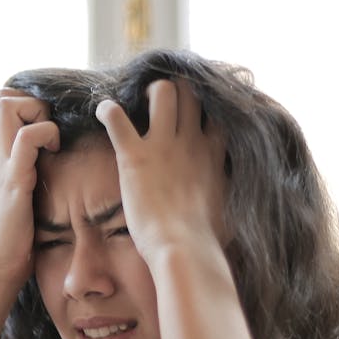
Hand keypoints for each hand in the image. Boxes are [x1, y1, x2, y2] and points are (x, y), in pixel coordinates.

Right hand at [0, 89, 59, 291]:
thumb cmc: (14, 240)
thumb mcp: (21, 197)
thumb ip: (29, 176)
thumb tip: (52, 169)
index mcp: (0, 158)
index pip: (3, 103)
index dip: (29, 104)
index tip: (49, 130)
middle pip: (2, 96)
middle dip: (32, 102)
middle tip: (50, 132)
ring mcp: (3, 166)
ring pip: (8, 107)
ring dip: (38, 115)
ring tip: (51, 143)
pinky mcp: (14, 181)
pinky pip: (25, 140)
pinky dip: (44, 135)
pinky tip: (53, 155)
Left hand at [95, 80, 225, 266]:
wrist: (184, 249)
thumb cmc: (207, 239)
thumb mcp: (230, 208)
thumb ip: (228, 191)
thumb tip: (235, 199)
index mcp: (213, 154)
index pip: (216, 112)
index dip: (205, 105)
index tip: (194, 112)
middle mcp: (190, 141)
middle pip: (190, 91)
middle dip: (176, 90)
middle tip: (161, 102)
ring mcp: (163, 146)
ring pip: (162, 91)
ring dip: (148, 92)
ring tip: (138, 103)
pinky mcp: (134, 156)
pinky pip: (116, 117)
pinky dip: (107, 110)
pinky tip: (103, 112)